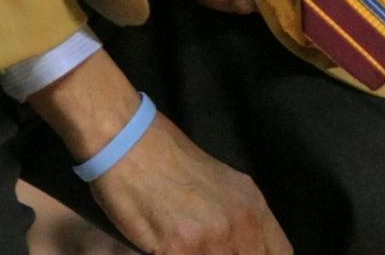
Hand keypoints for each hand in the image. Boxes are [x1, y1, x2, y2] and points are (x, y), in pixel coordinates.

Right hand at [31, 53, 288, 253]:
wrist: (129, 141)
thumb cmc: (169, 159)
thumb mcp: (222, 184)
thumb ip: (240, 219)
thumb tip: (245, 248)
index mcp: (254, 206)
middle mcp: (241, 223)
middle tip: (204, 247)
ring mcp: (211, 239)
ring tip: (186, 245)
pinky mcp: (178, 249)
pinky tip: (164, 247)